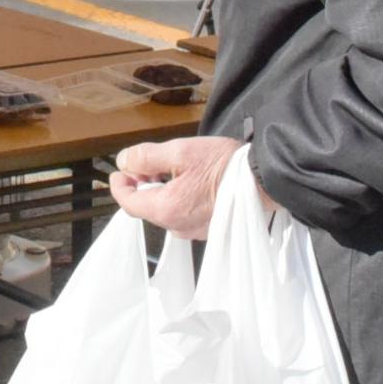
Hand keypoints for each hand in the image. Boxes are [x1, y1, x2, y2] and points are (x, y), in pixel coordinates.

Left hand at [109, 137, 254, 238]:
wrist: (264, 181)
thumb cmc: (224, 166)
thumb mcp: (181, 152)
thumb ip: (147, 157)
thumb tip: (124, 161)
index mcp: (166, 210)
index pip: (128, 203)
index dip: (119, 186)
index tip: (118, 172)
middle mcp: (177, 227)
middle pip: (146, 208)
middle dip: (140, 186)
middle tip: (145, 165)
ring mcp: (193, 232)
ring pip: (164, 212)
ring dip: (159, 193)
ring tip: (167, 171)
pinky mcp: (207, 230)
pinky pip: (181, 216)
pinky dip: (176, 200)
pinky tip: (187, 183)